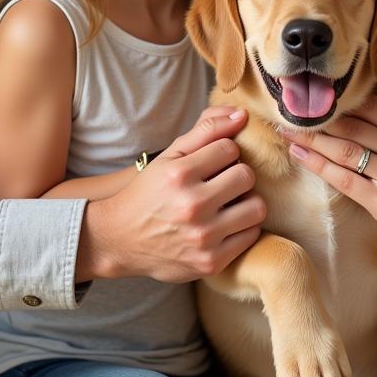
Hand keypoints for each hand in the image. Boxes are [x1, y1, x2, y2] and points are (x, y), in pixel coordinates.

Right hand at [76, 106, 265, 282]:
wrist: (120, 240)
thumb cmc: (149, 192)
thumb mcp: (169, 157)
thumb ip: (205, 131)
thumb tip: (242, 115)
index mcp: (179, 174)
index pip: (230, 149)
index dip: (224, 152)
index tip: (214, 162)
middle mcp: (192, 205)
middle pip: (246, 176)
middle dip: (238, 175)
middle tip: (224, 182)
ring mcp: (203, 237)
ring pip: (256, 207)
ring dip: (246, 202)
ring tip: (229, 203)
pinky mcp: (211, 262)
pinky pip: (251, 235)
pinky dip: (243, 227)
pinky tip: (226, 224)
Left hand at [282, 71, 376, 280]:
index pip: (371, 108)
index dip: (341, 101)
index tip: (315, 94)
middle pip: (354, 128)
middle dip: (319, 120)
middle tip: (291, 111)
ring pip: (345, 151)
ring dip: (312, 140)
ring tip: (289, 130)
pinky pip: (344, 179)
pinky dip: (318, 165)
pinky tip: (300, 154)